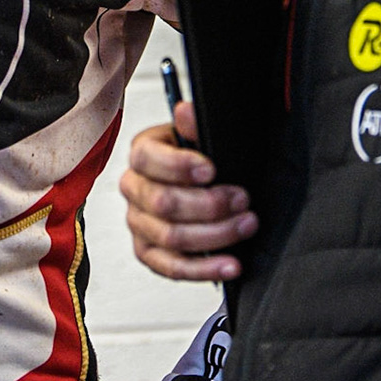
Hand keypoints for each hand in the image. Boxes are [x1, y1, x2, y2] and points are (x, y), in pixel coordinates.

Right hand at [119, 103, 256, 280]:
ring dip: (215, 235)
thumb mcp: (203, 136)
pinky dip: (205, 269)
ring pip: (170, 237)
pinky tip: (231, 264)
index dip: (179, 166)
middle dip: (208, 204)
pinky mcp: (149, 253)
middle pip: (163, 203)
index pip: (147, 159)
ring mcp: (139, 223)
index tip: (211, 170)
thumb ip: (195, 124)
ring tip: (246, 226)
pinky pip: (172, 267)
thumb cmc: (204, 160)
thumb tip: (185, 111)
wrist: (206, 186)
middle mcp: (134, 188)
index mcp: (143, 153)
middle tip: (242, 200)